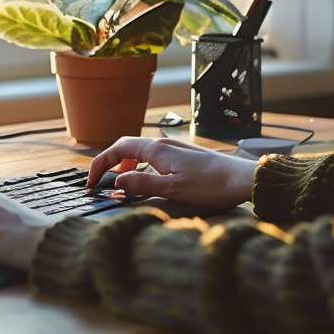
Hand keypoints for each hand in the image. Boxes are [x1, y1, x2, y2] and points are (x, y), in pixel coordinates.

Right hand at [87, 137, 256, 208]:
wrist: (243, 179)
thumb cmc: (211, 185)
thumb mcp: (173, 190)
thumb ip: (141, 185)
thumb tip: (116, 183)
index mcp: (156, 150)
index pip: (117, 149)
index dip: (100, 165)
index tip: (90, 182)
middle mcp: (162, 144)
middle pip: (125, 146)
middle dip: (108, 162)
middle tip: (98, 181)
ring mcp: (173, 148)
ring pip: (139, 150)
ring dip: (123, 163)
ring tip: (119, 181)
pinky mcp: (182, 155)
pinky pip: (151, 155)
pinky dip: (139, 164)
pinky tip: (145, 177)